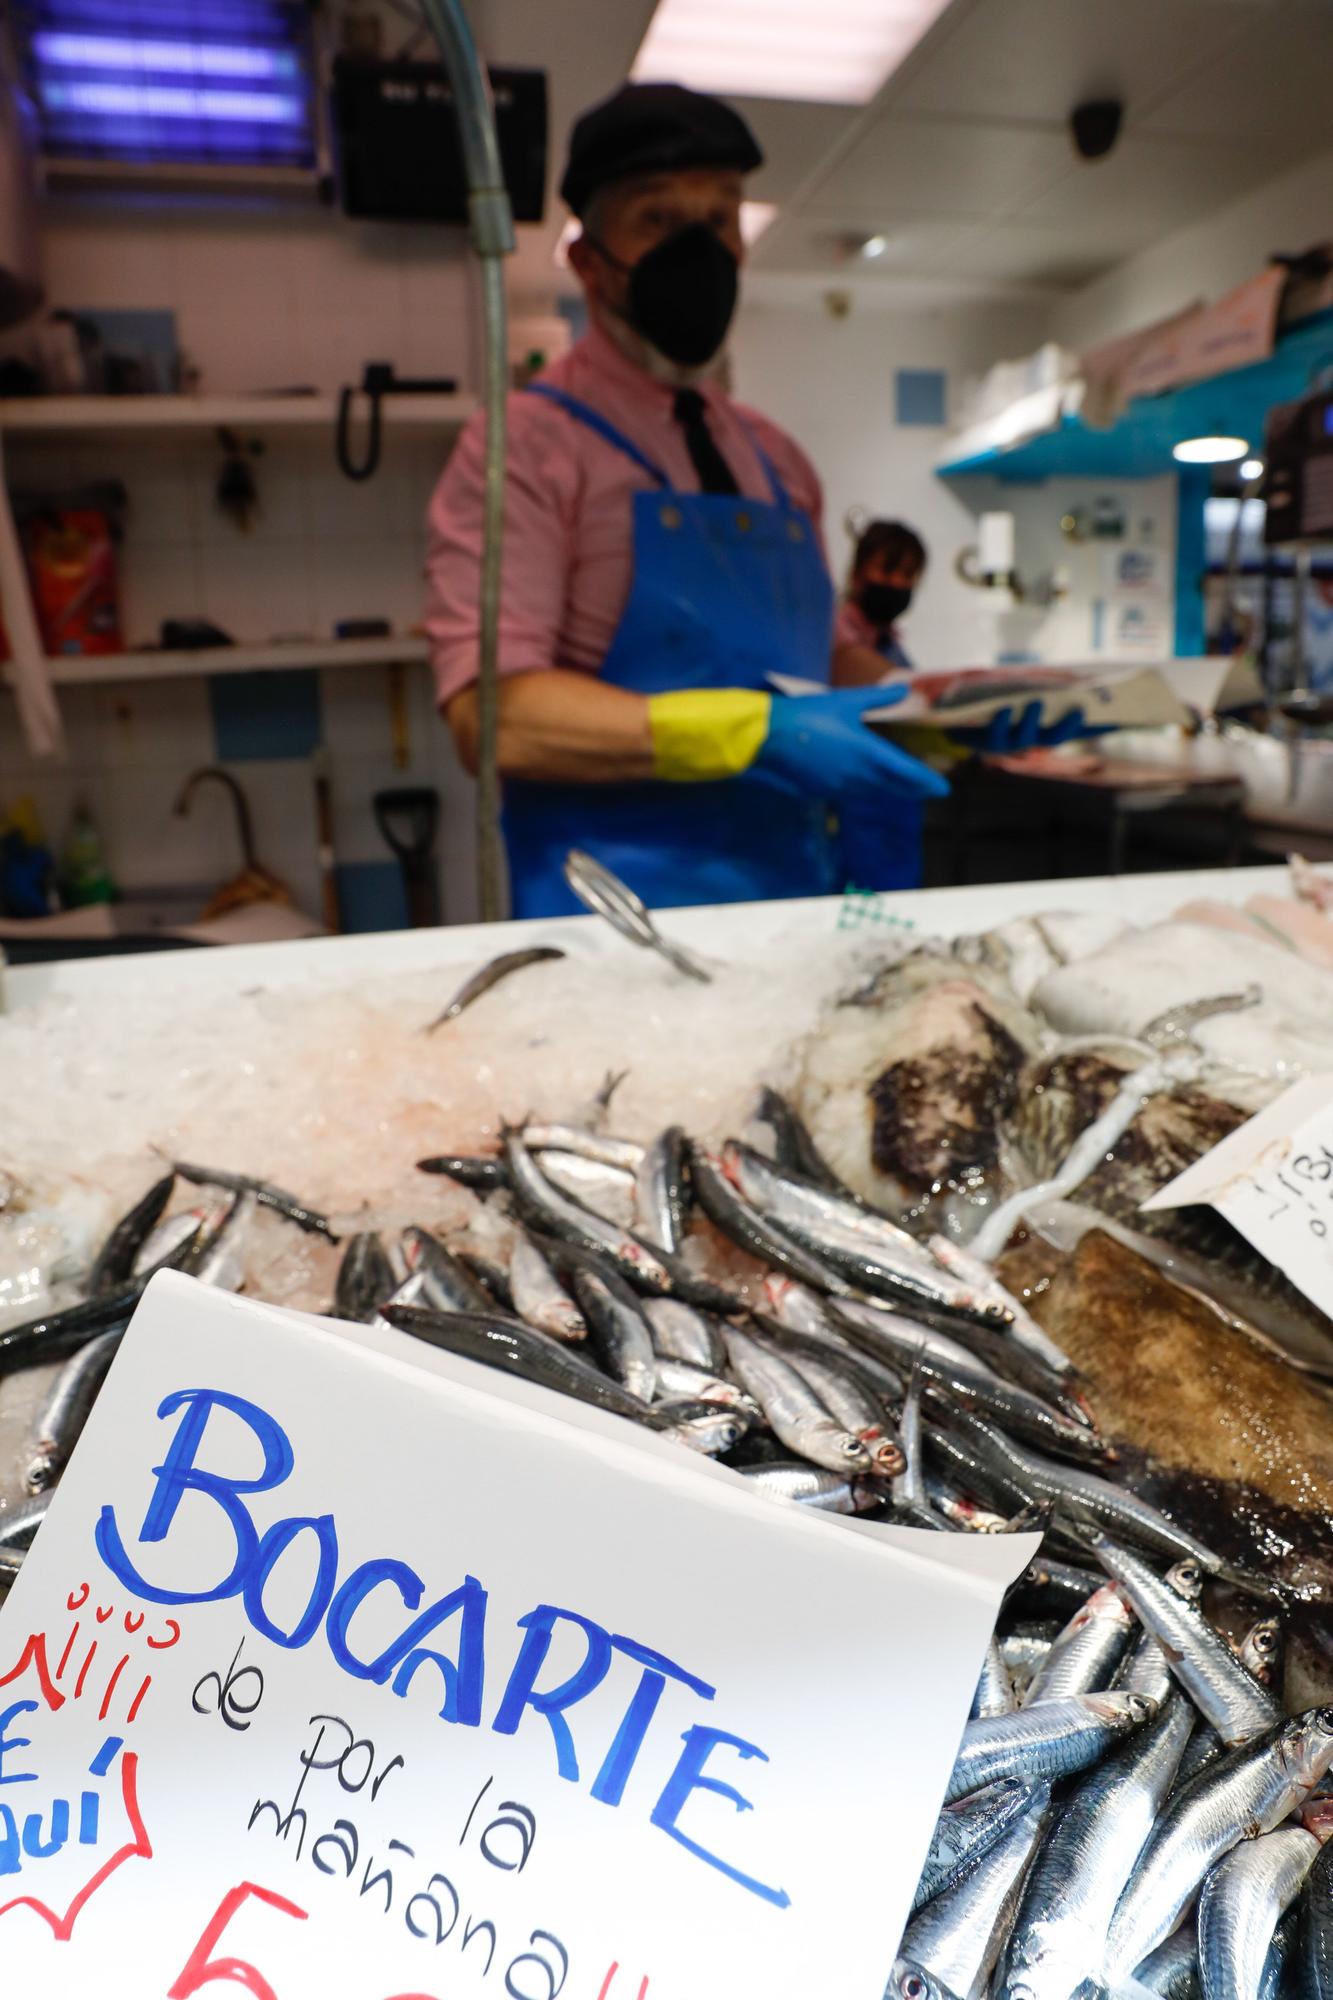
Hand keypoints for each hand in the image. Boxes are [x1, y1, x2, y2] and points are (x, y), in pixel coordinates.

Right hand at [755, 686, 949, 803]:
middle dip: (913, 788)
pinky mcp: (822, 791)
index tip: (943, 788)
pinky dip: (864, 788)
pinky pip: (851, 792)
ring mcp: (839, 786)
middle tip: (929, 789)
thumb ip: (878, 698)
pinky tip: (864, 782)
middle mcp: (857, 775)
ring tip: (901, 786)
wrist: (769, 736)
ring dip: (888, 789)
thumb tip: (905, 690)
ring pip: (872, 791)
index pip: (906, 772)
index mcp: (867, 752)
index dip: (926, 780)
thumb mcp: (846, 700)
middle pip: (892, 787)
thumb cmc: (809, 713)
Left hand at [953, 701, 1102, 752]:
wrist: (957, 717)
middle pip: (1051, 739)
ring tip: (1035, 703)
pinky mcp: (983, 741)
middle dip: (1065, 727)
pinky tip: (1004, 709)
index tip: (1113, 720)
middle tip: (1078, 711)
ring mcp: (1006, 743)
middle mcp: (1027, 742)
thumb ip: (1052, 688)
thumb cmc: (999, 702)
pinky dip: (1002, 721)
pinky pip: (995, 734)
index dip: (1091, 728)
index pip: (1070, 731)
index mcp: (1040, 731)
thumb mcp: (1026, 692)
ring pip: (1022, 739)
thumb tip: (1086, 679)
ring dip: (1031, 722)